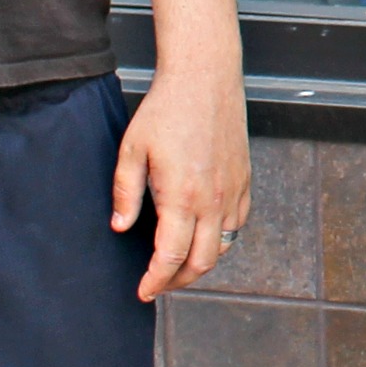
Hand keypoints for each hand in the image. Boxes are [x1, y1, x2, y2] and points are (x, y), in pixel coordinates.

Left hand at [111, 59, 251, 301]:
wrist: (204, 76)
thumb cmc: (167, 108)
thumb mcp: (132, 149)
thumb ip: (125, 193)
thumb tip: (120, 227)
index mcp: (181, 195)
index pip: (170, 257)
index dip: (156, 281)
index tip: (144, 291)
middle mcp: (213, 199)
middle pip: (202, 262)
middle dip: (179, 280)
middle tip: (159, 282)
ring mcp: (233, 190)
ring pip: (224, 246)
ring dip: (201, 262)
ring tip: (179, 262)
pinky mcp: (245, 179)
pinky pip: (237, 224)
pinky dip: (222, 238)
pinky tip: (204, 232)